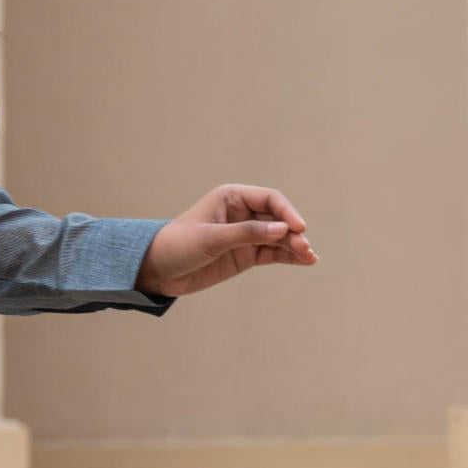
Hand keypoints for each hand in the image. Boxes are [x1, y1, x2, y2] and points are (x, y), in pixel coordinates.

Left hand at [136, 185, 317, 298]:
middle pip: (278, 218)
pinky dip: (289, 256)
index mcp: (232, 197)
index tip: (298, 228)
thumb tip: (282, 229)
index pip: (269, 199)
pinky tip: (305, 261)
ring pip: (279, 237)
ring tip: (309, 257)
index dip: (287, 212)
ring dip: (295, 245)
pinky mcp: (246, 254)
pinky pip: (273, 252)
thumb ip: (246, 233)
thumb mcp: (210, 238)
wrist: (157, 271)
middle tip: (304, 248)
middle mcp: (243, 213)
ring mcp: (246, 235)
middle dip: (293, 232)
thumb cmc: (177, 246)